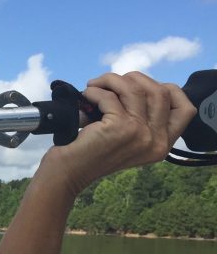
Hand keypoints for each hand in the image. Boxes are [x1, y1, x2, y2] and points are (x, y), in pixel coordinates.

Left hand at [49, 71, 195, 193]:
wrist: (67, 174)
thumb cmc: (92, 153)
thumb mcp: (127, 138)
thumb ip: (142, 118)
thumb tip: (136, 84)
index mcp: (163, 145)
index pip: (186, 109)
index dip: (167, 90)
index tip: (140, 87)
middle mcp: (157, 141)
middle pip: (161, 92)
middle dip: (134, 79)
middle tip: (109, 83)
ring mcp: (140, 134)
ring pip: (135, 89)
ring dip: (111, 81)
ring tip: (94, 87)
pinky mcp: (119, 128)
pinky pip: (109, 96)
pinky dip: (95, 92)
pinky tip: (86, 98)